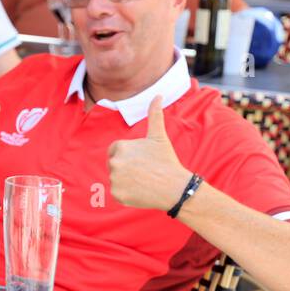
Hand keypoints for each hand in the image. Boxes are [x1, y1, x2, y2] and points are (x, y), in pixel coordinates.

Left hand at [108, 96, 192, 211]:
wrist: (176, 187)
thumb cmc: (166, 160)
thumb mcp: (159, 136)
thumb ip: (154, 115)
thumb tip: (157, 95)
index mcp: (120, 147)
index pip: (115, 150)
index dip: (129, 155)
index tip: (142, 159)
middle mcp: (114, 163)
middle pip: (115, 164)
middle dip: (127, 167)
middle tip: (144, 170)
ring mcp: (114, 180)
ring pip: (116, 178)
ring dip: (127, 180)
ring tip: (144, 180)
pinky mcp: (117, 194)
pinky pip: (117, 192)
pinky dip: (127, 193)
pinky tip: (141, 190)